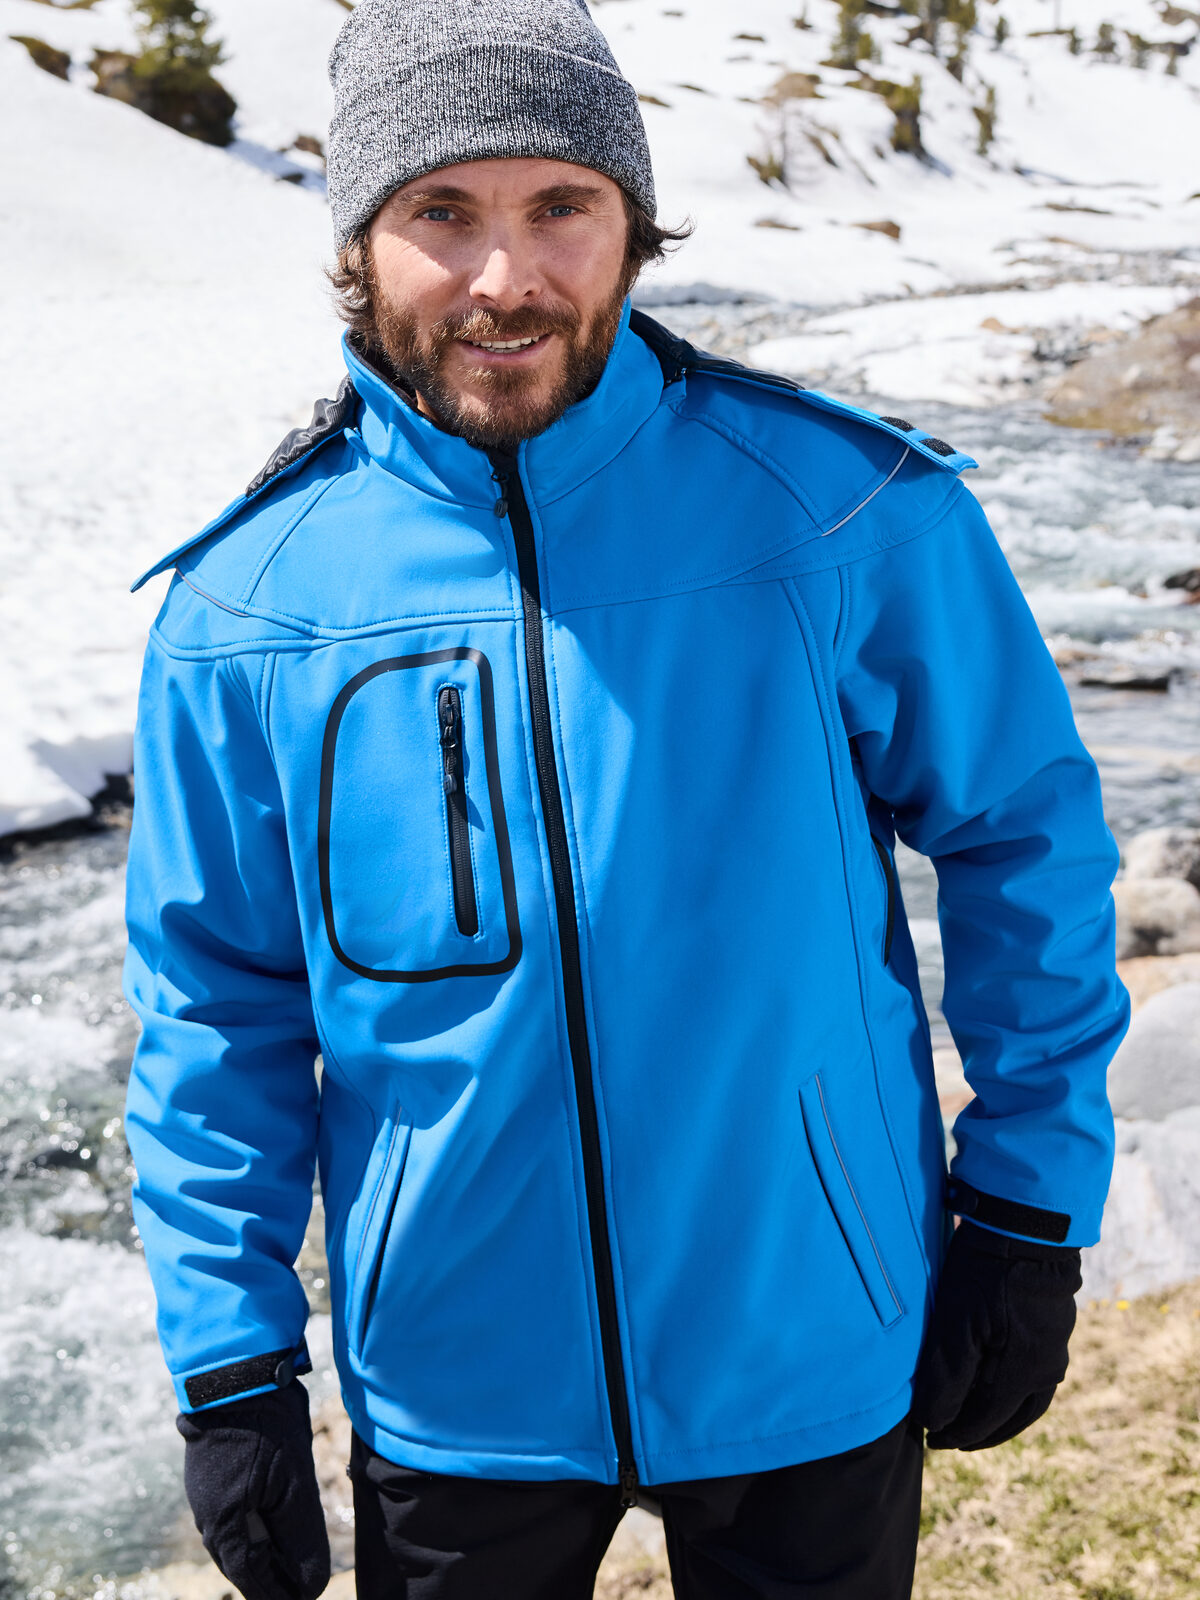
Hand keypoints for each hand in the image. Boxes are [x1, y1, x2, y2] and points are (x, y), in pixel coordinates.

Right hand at [176, 1377, 330, 1599]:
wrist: (238, 1374)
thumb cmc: (268, 1428)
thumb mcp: (293, 1485)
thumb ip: (299, 1537)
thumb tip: (310, 1585)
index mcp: (222, 1525)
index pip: (250, 1577)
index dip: (277, 1593)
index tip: (304, 1598)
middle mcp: (206, 1516)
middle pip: (239, 1561)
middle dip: (270, 1576)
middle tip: (301, 1583)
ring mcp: (205, 1493)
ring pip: (235, 1537)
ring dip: (263, 1550)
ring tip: (292, 1558)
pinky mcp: (211, 1473)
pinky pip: (232, 1513)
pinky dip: (255, 1525)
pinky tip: (274, 1520)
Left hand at [911, 1218, 1081, 1450]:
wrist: (1025, 1225)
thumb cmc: (985, 1274)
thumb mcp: (956, 1326)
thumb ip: (946, 1380)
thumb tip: (933, 1425)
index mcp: (1025, 1374)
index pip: (987, 1420)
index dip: (957, 1434)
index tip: (931, 1441)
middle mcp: (1048, 1367)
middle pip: (1015, 1415)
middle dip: (984, 1431)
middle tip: (955, 1438)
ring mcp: (1056, 1345)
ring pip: (1030, 1395)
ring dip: (1002, 1412)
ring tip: (977, 1416)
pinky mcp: (1054, 1323)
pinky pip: (1036, 1370)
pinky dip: (1014, 1385)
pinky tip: (998, 1375)